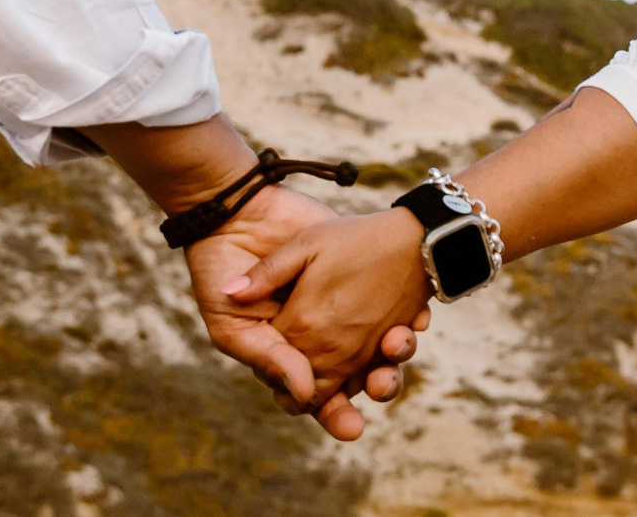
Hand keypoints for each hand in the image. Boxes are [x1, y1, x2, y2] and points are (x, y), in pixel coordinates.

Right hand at [184, 186, 424, 440]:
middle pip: (361, 377)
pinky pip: (394, 303)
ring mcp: (343, 307)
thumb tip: (304, 395)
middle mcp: (322, 337)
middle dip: (377, 386)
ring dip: (396, 353)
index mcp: (290, 357)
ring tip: (397, 344)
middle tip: (381, 384)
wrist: (233, 213)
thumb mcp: (234, 325)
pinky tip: (414, 319)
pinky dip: (409, 316)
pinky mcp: (359, 276)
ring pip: (383, 345)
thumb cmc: (221, 275)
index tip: (351, 422)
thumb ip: (269, 359)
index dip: (337, 414)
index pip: (321, 398)